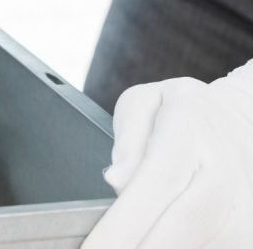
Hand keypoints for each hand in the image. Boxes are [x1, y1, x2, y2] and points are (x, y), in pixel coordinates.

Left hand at [83, 59, 252, 247]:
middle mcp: (224, 167)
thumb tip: (116, 181)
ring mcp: (246, 201)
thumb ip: (128, 139)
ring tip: (129, 244)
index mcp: (190, 127)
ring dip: (163, 246)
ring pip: (208, 243)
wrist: (241, 120)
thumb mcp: (144, 103)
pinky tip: (154, 240)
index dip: (127, 221)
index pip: (158, 180)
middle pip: (187, 222)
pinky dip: (185, 247)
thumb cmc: (183, 112)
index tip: (99, 248)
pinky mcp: (251, 227)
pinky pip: (220, 246)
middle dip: (143, 247)